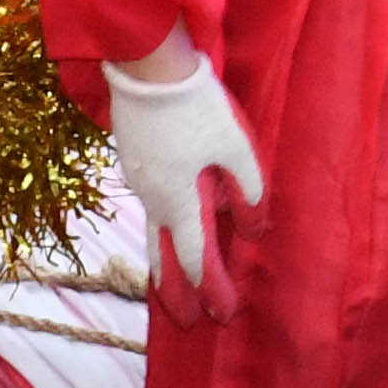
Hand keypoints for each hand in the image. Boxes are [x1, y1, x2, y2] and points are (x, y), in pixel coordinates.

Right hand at [105, 43, 267, 322]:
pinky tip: (168, 223)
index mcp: (180, 201)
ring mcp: (138, 180)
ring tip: (169, 284)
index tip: (222, 316)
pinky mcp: (133, 160)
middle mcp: (153, 199)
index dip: (211, 290)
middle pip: (161, 259)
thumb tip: (254, 232)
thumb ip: (250, 192)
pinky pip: (148, 205)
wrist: (147, 65)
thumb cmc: (197, 105)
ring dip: (163, 263)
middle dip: (173, 294)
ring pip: (151, 233)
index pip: (195, 259)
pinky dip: (159, 228)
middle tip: (182, 322)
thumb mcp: (237, 147)